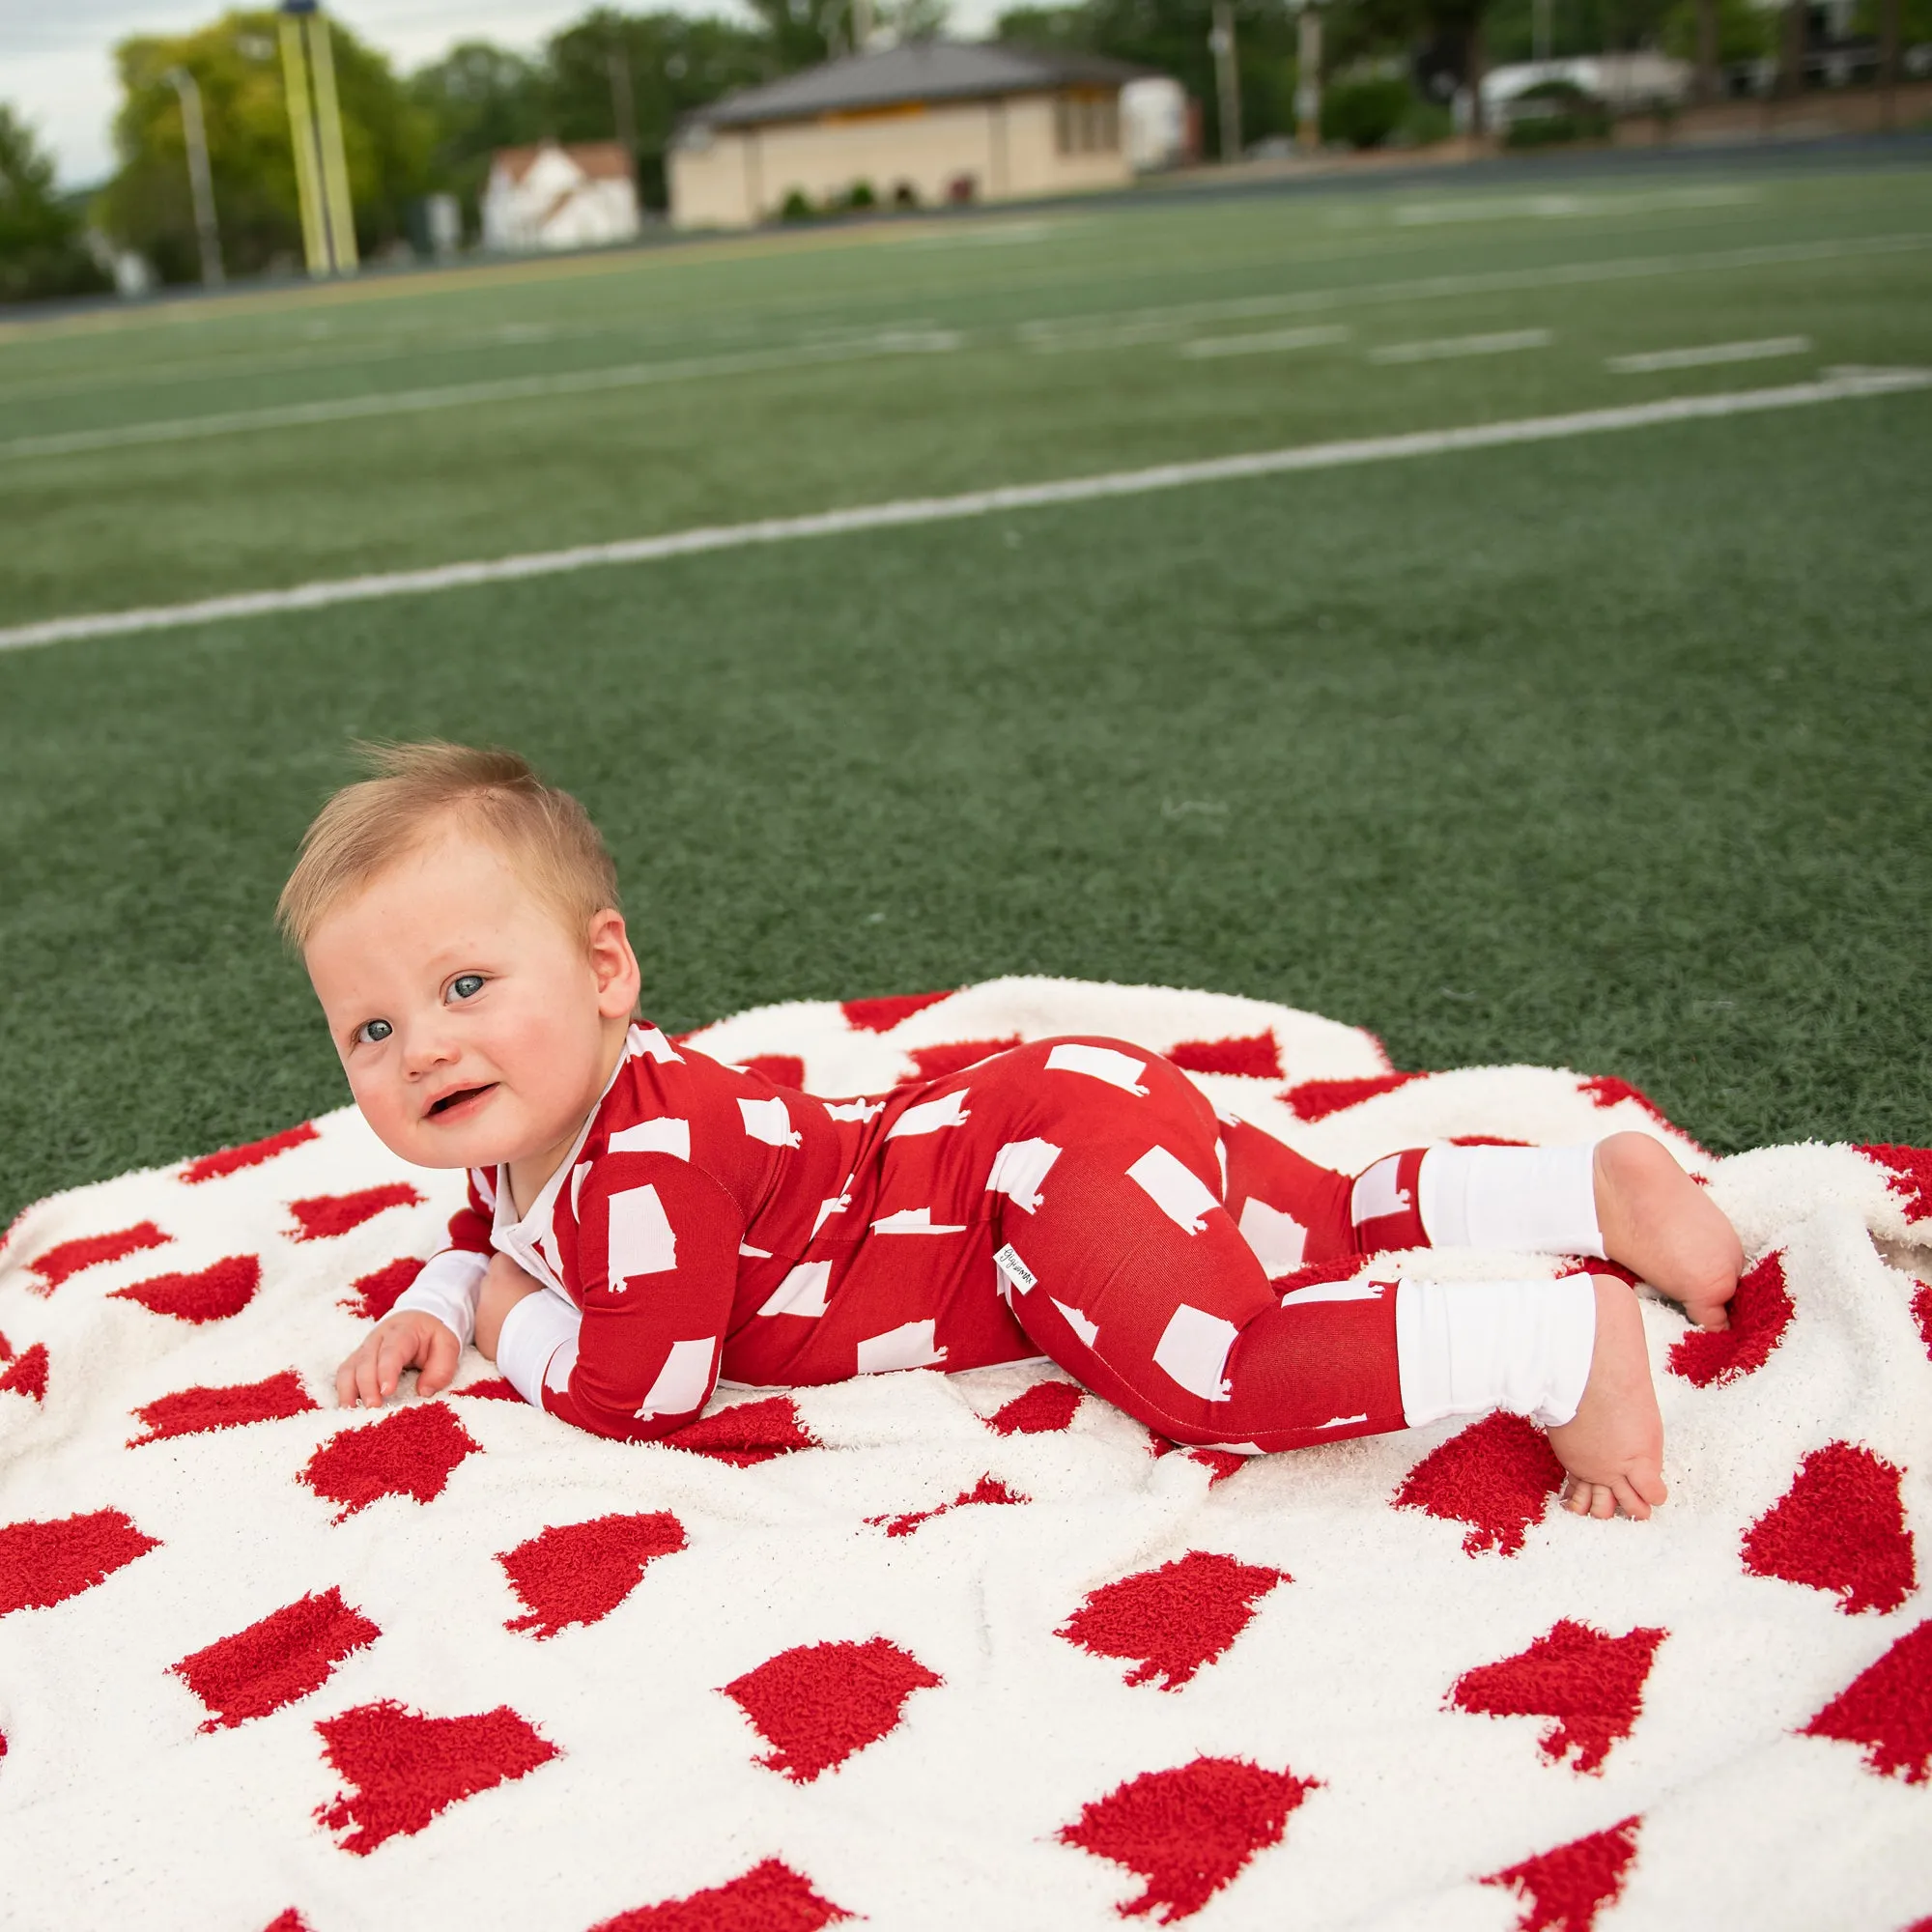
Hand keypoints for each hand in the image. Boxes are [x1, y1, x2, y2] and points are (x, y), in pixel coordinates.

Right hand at [335, 1310, 458, 1407]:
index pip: (391, 1351)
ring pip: (349, 1367)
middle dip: (367, 1385)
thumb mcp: (447, 1345)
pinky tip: (348, 1407)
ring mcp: (365, 1348)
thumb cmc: (433, 1334)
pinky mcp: (358, 1359)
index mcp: (402, 1331)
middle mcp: (378, 1338)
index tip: (387, 1391)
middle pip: (366, 1360)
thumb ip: (441, 1368)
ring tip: (353, 1412)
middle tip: (373, 1407)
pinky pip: (344, 1373)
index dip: (386, 1371)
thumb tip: (424, 1392)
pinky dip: (343, 1390)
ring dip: (349, 1390)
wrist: (418, 1317)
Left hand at [474, 1251, 542, 1360]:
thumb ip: (537, 1270)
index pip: (502, 1258)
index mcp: (501, 1277)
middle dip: (506, 1285)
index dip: (516, 1263)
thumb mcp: (549, 1282)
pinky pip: (487, 1327)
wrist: (543, 1350)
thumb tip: (537, 1264)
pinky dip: (498, 1328)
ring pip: (488, 1305)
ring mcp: (480, 1319)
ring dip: (501, 1307)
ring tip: (522, 1318)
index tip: (528, 1270)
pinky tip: (515, 1334)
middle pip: (492, 1281)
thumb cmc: (551, 1311)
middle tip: (526, 1294)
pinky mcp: (481, 1340)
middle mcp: (485, 1295)